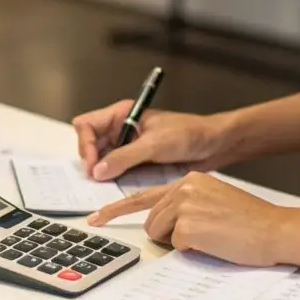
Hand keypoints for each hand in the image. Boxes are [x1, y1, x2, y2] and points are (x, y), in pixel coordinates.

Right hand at [71, 100, 239, 180]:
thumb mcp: (154, 144)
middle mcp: (121, 129)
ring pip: (102, 159)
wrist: (214, 145)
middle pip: (90, 143)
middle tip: (98, 178)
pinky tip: (118, 186)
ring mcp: (128, 146)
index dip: (86, 144)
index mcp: (122, 114)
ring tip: (106, 184)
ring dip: (102, 171)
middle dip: (91, 160)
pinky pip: (117, 171)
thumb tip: (98, 171)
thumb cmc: (188, 134)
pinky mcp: (137, 161)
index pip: (87, 125)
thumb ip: (125, 157)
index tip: (94, 165)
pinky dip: (114, 179)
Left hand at [87, 172, 288, 267]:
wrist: (276, 230)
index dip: (117, 209)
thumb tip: (166, 226)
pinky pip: (175, 246)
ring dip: (179, 242)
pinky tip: (215, 241)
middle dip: (167, 235)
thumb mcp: (215, 202)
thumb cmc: (251, 222)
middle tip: (201, 236)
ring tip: (211, 236)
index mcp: (189, 180)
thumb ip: (188, 205)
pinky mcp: (188, 225)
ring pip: (158, 233)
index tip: (96, 218)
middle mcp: (183, 187)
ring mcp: (184, 205)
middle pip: (151, 220)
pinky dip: (193, 250)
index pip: (144, 195)